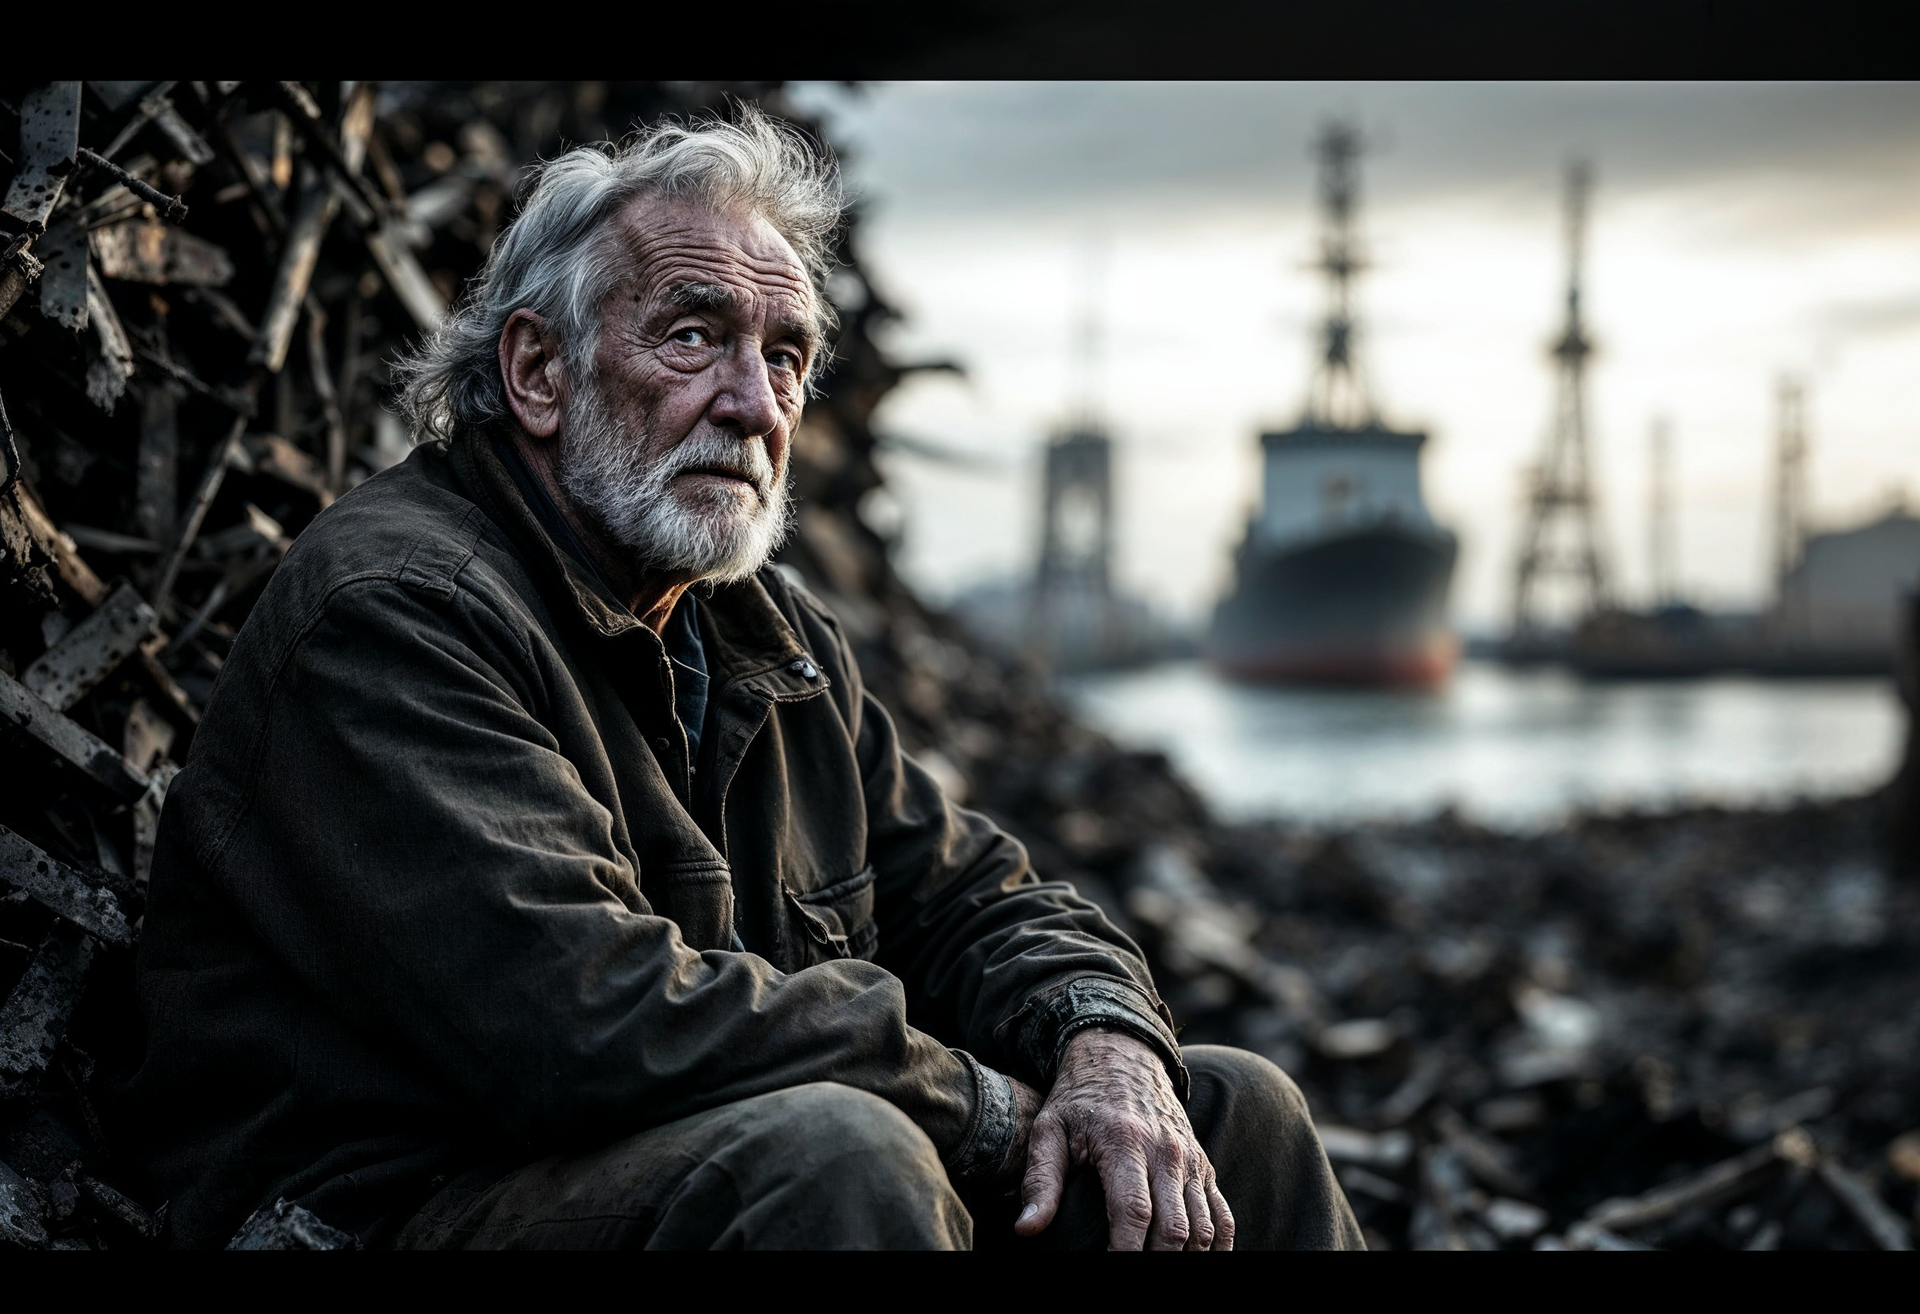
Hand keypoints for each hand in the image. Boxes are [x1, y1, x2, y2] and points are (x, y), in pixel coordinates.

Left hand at [1015, 1028, 1232, 1249]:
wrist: (1123, 1055)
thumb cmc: (1080, 1098)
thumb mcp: (1049, 1129)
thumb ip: (1040, 1180)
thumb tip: (1026, 1230)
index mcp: (1125, 1142)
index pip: (1133, 1211)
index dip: (1124, 1253)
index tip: (1110, 1269)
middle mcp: (1166, 1152)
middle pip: (1174, 1229)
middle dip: (1154, 1262)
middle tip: (1130, 1273)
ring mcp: (1190, 1160)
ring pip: (1202, 1228)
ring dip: (1185, 1258)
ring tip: (1159, 1269)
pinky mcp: (1203, 1165)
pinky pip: (1223, 1216)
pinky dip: (1217, 1246)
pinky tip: (1198, 1260)